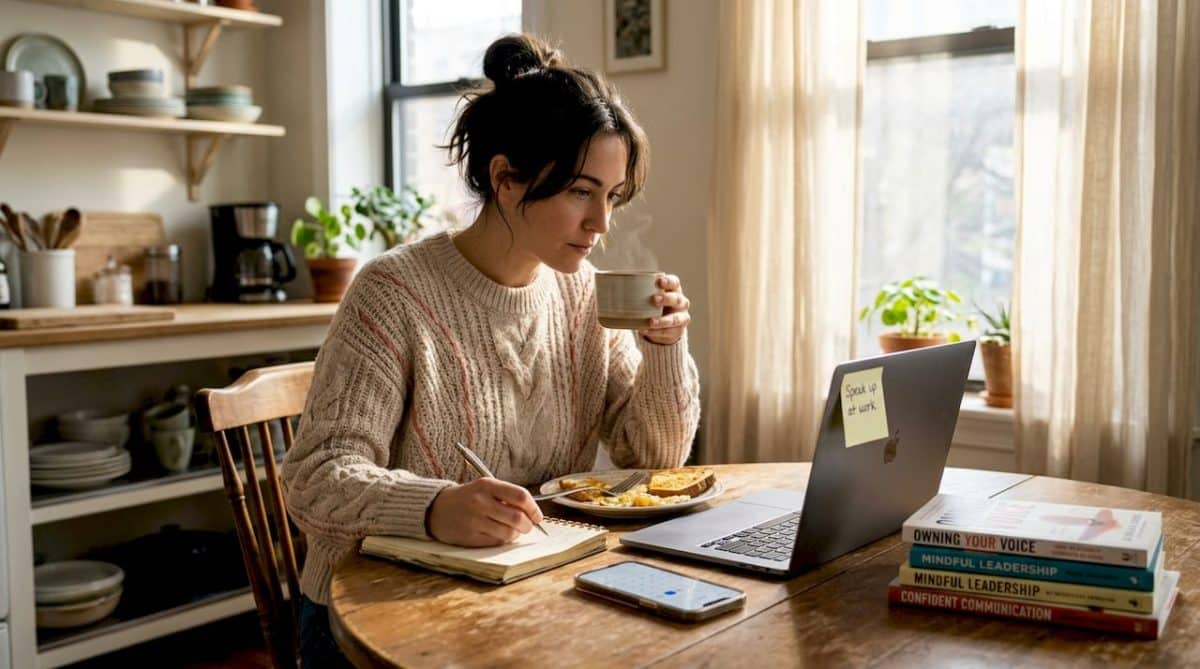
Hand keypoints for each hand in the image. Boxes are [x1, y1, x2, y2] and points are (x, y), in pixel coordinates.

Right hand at [426, 478, 544, 546]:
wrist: (434, 508)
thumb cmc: (466, 498)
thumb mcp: (484, 488)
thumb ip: (506, 496)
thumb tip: (531, 513)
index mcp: (487, 485)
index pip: (520, 496)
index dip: (534, 508)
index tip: (537, 516)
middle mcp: (480, 501)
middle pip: (517, 517)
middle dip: (528, 525)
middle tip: (527, 527)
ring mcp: (474, 520)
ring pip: (508, 533)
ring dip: (516, 534)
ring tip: (512, 531)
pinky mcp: (469, 536)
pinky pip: (495, 542)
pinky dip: (502, 540)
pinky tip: (498, 535)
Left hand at [640, 274, 690, 344]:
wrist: (664, 326)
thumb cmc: (653, 306)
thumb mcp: (648, 297)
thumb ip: (637, 291)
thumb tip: (610, 287)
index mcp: (673, 289)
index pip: (674, 283)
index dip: (668, 281)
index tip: (659, 281)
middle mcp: (680, 302)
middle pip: (676, 299)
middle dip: (666, 299)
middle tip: (654, 299)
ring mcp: (681, 316)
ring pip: (675, 318)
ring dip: (663, 320)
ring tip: (651, 321)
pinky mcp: (678, 330)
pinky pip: (668, 332)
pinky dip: (656, 332)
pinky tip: (646, 330)